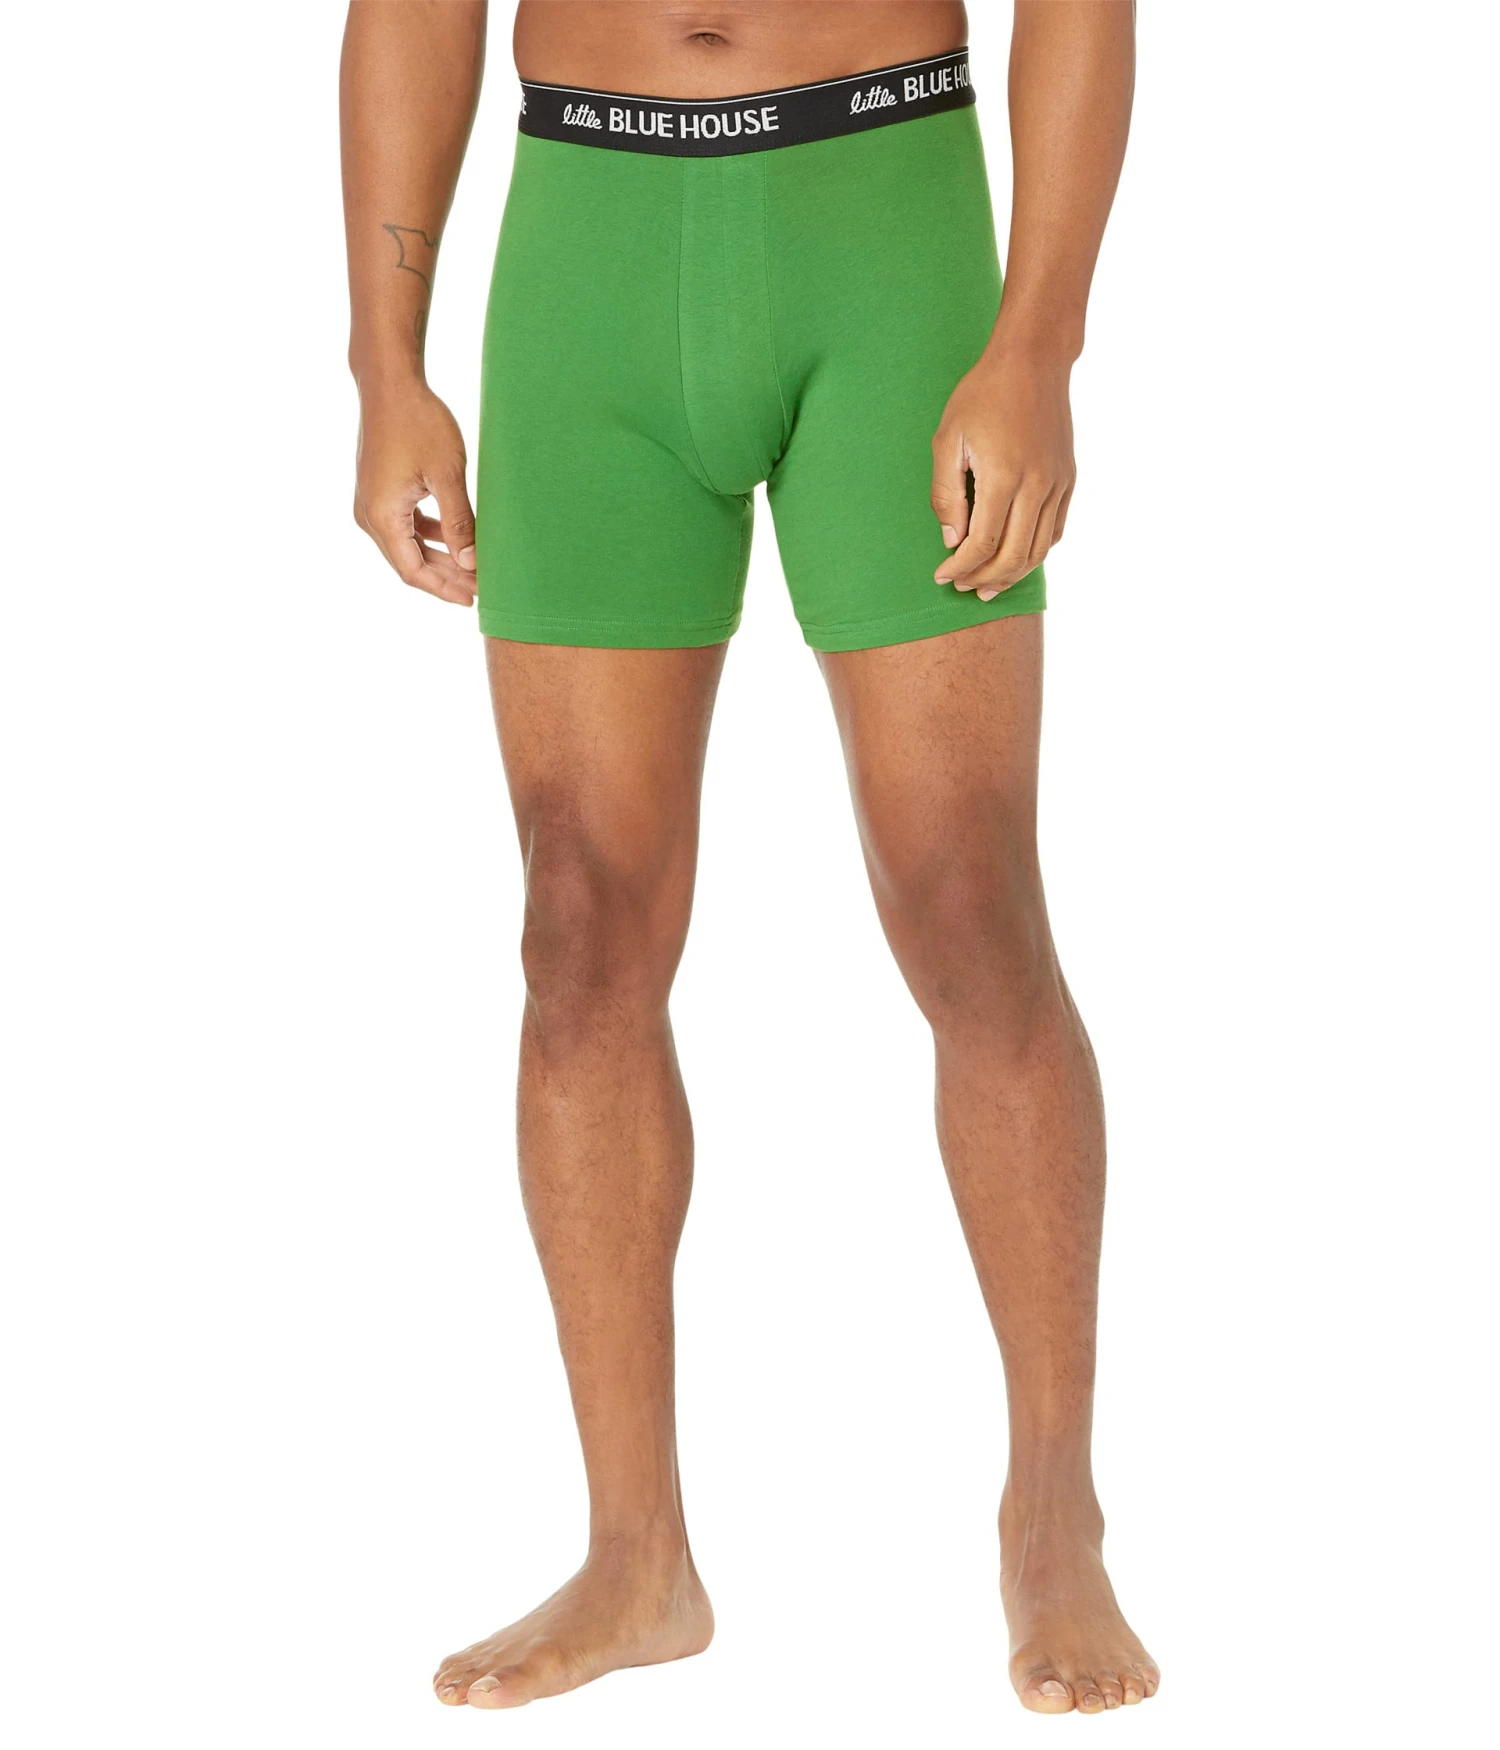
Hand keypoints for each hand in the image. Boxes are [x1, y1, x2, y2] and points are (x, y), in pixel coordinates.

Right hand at [353, 382, 476, 605]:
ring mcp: (371, 502)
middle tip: (481, 587)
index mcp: (382, 516)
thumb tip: (470, 564)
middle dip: (445, 577)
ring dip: (439, 557)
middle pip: (409, 562)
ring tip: (472, 567)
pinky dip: (429, 536)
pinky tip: (454, 540)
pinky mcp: (379, 491)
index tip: (474, 598)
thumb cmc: (419, 422)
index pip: (413, 571)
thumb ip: (459, 523)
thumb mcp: (448, 475)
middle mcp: (370, 515)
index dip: (444, 589)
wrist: (390, 383)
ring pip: (408, 545)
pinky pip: (404, 526)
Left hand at [930, 347, 1075, 600]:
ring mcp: (1057, 484)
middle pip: (1014, 556)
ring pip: (1038, 550)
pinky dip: (1035, 553)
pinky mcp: (1068, 479)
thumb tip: (952, 540)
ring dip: (1012, 575)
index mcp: (1004, 477)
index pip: (983, 544)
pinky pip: (1055, 530)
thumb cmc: (982, 396)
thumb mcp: (948, 440)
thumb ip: (947, 495)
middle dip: (984, 579)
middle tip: (962, 587)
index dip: (960, 568)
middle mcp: (1037, 486)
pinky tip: (1016, 559)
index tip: (941, 576)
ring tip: (988, 586)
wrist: (1032, 361)